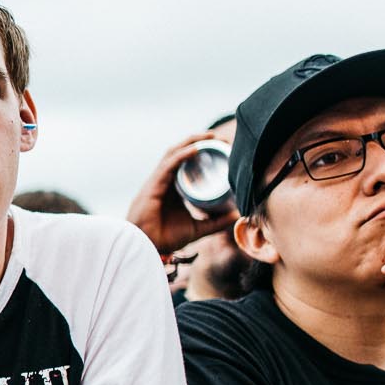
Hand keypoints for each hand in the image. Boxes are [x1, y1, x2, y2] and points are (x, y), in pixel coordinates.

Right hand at [125, 134, 236, 256]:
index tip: (221, 148)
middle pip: (181, 153)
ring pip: (174, 153)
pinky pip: (169, 165)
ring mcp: (158, 180)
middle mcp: (165, 180)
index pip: (187, 163)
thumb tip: (236, 215)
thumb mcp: (197, 228)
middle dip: (199, 141)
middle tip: (220, 138)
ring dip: (192, 142)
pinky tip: (196, 149)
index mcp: (173, 187)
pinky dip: (182, 155)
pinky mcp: (154, 185)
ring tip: (210, 137)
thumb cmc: (165, 238)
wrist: (148, 247)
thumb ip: (215, 222)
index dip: (202, 152)